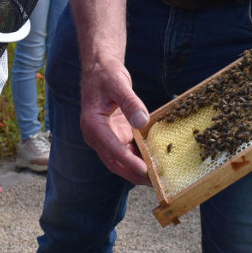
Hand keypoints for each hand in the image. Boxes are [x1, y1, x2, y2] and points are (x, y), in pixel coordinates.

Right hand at [79, 57, 150, 185]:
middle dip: (134, 174)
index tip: (145, 171)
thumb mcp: (119, 84)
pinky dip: (140, 157)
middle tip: (155, 184)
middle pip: (115, 162)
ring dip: (138, 169)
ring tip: (158, 178)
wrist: (100, 69)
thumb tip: (142, 122)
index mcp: (93, 125)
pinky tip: (156, 161)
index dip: (129, 162)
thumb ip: (130, 103)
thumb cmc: (106, 75)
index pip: (112, 149)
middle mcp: (97, 135)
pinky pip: (128, 150)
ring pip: (122, 159)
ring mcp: (106, 137)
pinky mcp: (115, 134)